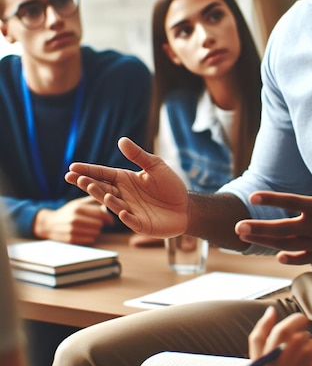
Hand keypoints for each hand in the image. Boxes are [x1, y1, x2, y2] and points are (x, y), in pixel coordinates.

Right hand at [33, 196, 113, 243]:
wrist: (48, 224)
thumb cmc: (67, 212)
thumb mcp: (77, 203)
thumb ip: (92, 200)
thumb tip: (109, 200)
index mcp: (78, 208)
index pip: (100, 214)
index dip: (108, 217)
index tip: (111, 220)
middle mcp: (75, 219)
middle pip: (99, 224)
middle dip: (101, 224)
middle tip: (99, 223)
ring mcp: (72, 230)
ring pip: (96, 232)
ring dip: (96, 231)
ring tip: (91, 228)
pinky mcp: (70, 239)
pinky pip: (90, 240)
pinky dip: (90, 237)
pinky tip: (86, 233)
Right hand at [65, 137, 189, 237]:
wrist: (186, 206)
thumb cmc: (170, 185)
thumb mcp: (155, 166)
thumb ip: (138, 155)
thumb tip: (122, 140)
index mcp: (125, 180)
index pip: (103, 174)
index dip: (88, 170)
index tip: (72, 167)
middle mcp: (124, 195)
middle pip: (103, 189)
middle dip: (88, 183)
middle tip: (75, 177)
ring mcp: (131, 211)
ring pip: (114, 204)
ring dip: (104, 197)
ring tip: (92, 187)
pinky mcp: (141, 224)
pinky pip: (131, 221)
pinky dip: (126, 217)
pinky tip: (121, 211)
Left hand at [234, 143, 311, 264]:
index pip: (292, 202)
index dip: (272, 198)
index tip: (253, 195)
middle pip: (283, 228)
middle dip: (259, 228)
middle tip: (237, 226)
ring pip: (287, 244)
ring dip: (264, 241)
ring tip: (245, 236)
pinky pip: (302, 258)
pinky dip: (289, 257)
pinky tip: (276, 254)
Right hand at [241, 306, 311, 365]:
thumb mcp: (254, 353)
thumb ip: (262, 328)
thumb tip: (271, 310)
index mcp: (281, 335)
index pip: (299, 319)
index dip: (298, 326)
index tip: (296, 334)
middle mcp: (297, 342)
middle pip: (308, 335)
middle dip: (303, 345)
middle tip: (294, 359)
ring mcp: (309, 356)